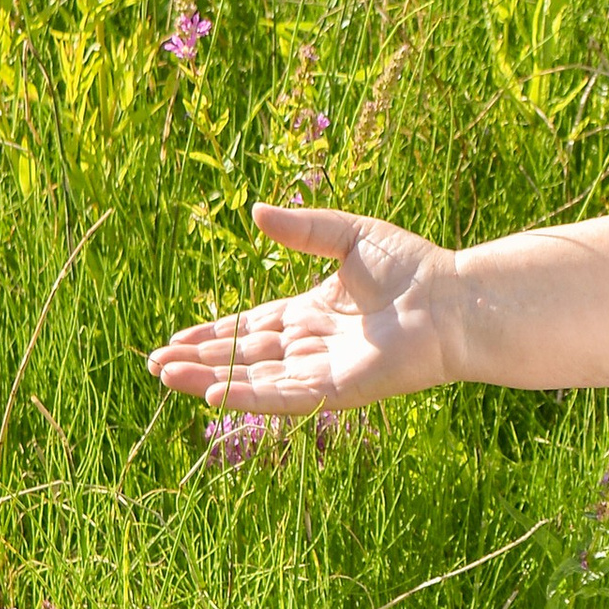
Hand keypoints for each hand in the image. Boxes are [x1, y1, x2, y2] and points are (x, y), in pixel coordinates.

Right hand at [146, 206, 456, 420]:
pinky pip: (285, 396)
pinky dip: (248, 396)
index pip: (251, 327)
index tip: (175, 340)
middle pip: (244, 356)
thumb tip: (256, 211)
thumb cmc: (414, 266)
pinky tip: (213, 395)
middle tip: (154, 364)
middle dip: (199, 361)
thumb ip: (303, 229)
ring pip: (255, 379)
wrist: (454, 299)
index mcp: (313, 312)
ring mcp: (324, 371)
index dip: (213, 333)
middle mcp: (313, 346)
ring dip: (210, 379)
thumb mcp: (348, 235)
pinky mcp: (338, 391)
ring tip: (165, 377)